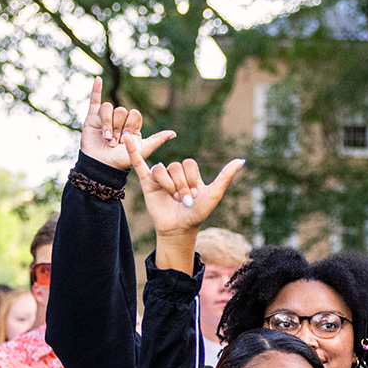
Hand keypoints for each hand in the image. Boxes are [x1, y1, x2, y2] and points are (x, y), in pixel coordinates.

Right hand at [79, 77, 174, 171]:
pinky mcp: (92, 118)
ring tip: (106, 139)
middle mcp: (120, 121)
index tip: (127, 139)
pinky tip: (98, 79)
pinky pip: (95, 100)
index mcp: (133, 127)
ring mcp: (106, 118)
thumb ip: (157, 140)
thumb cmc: (122, 160)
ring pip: (109, 108)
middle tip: (115, 141)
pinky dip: (96, 89)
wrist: (102, 165)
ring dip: (107, 124)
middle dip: (118, 127)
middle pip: (122, 110)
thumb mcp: (142, 150)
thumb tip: (174, 133)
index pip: (135, 114)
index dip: (131, 125)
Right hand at [127, 135, 243, 236]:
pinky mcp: (147, 182)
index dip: (192, 178)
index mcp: (190, 174)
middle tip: (184, 200)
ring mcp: (161, 177)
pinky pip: (139, 163)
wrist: (179, 228)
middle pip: (176, 166)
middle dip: (181, 185)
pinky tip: (127, 139)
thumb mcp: (214, 194)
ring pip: (162, 169)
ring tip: (173, 199)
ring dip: (169, 185)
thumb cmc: (197, 213)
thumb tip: (241, 160)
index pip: (189, 163)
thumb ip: (225, 177)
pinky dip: (133, 151)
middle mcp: (175, 173)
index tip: (196, 194)